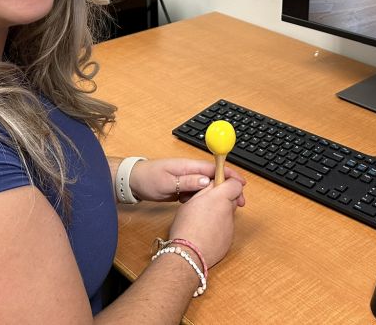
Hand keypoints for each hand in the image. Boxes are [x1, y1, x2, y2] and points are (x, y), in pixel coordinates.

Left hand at [130, 158, 246, 203]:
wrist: (133, 182)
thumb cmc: (148, 178)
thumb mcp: (167, 181)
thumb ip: (187, 181)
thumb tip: (207, 181)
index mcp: (189, 166)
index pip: (215, 168)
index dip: (230, 175)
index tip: (241, 183)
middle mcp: (191, 171)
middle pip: (216, 178)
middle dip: (230, 188)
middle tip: (240, 201)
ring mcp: (188, 180)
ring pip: (209, 187)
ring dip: (219, 195)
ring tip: (229, 208)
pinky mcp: (184, 188)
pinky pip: (200, 193)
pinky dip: (207, 200)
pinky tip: (209, 209)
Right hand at [168, 178, 244, 267]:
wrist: (189, 254)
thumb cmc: (186, 228)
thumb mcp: (191, 202)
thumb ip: (205, 190)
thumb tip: (213, 183)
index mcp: (220, 198)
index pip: (235, 184)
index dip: (228, 183)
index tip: (222, 184)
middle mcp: (229, 211)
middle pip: (232, 199)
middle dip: (223, 199)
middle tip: (207, 203)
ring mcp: (231, 227)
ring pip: (228, 215)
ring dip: (220, 214)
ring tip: (203, 221)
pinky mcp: (229, 240)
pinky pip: (226, 229)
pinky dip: (218, 229)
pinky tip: (205, 233)